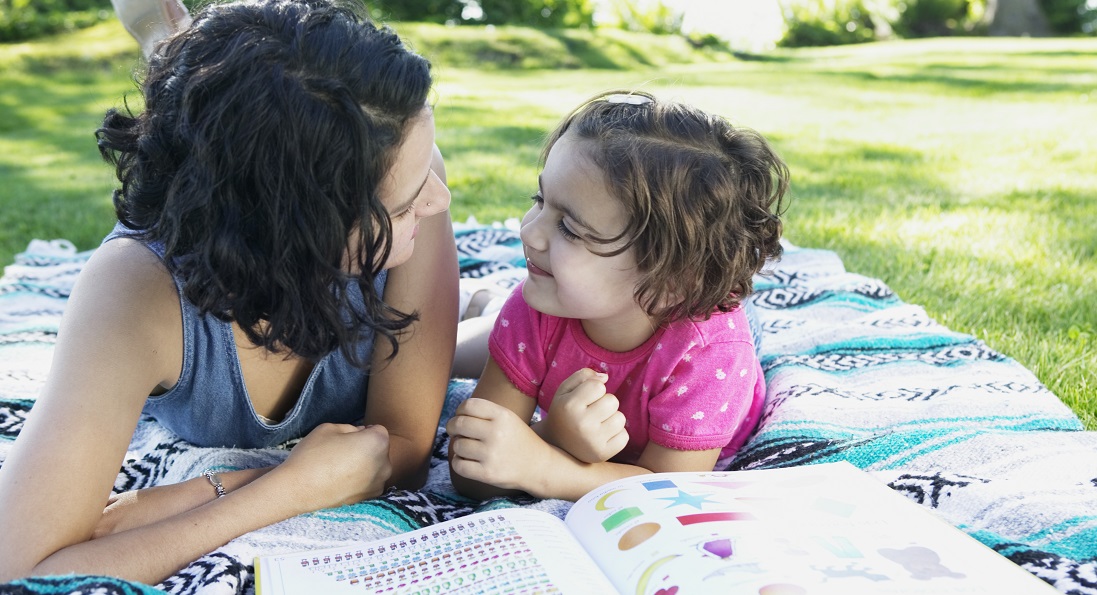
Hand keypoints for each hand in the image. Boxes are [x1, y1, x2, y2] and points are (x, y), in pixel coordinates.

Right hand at [275, 423, 391, 510]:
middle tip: (343, 453)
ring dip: (365, 465)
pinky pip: (370, 482)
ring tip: (341, 468)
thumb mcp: (330, 427)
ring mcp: (378, 483)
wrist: (298, 490)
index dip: (362, 431)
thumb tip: (360, 434)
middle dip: (366, 448)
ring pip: (376, 467)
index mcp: (377, 443)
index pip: (378, 430)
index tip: (347, 439)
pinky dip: (361, 480)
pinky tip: (342, 481)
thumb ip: (352, 427)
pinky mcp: (370, 498)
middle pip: (379, 449)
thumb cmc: (313, 455)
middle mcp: (384, 464)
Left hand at [447, 398, 544, 492]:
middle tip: (455, 432)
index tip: (461, 416)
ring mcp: (491, 454)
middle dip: (452, 427)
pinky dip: (458, 463)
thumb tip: (455, 416)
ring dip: (458, 446)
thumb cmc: (519, 440)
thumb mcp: (509, 418)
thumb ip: (485, 413)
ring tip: (467, 448)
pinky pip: (458, 465)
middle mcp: (496, 433)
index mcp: (502, 415)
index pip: (468, 405)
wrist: (539, 466)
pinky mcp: (487, 473)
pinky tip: (466, 461)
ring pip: (457, 445)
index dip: (459, 410)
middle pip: (459, 424)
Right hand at [540, 368, 627, 462]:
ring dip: (612, 418)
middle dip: (605, 403)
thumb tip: (605, 377)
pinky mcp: (603, 455)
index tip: (585, 398)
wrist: (555, 445)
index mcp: (569, 406)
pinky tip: (602, 436)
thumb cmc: (564, 412)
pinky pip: (624, 436)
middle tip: (592, 412)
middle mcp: (581, 425)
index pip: (598, 386)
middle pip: (613, 401)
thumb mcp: (565, 390)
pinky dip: (616, 435)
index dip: (594, 389)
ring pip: (620, 418)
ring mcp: (593, 442)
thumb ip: (583, 376)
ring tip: (597, 424)